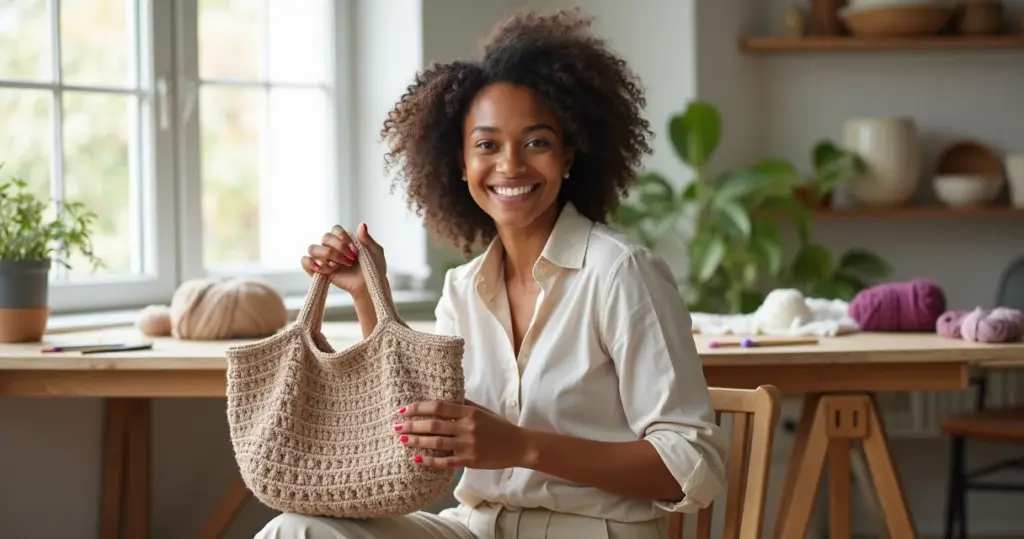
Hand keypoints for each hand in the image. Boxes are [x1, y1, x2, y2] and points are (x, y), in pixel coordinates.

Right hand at [301, 223, 386, 295]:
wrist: (369, 286)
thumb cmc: (373, 268)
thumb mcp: (375, 251)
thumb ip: (367, 239)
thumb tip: (361, 225)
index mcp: (344, 239)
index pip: (335, 229)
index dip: (342, 237)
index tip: (354, 249)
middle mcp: (332, 247)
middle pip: (325, 238)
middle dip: (338, 248)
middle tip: (351, 260)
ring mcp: (324, 258)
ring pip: (313, 248)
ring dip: (327, 256)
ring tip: (338, 266)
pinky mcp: (318, 271)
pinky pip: (305, 262)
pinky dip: (312, 263)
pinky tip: (328, 269)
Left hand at [395, 399, 527, 469]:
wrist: (519, 446)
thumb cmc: (500, 426)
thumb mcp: (483, 411)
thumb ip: (464, 404)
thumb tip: (445, 396)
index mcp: (469, 412)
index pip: (439, 407)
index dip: (419, 408)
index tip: (404, 409)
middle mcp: (467, 428)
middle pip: (434, 425)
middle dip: (412, 425)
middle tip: (396, 426)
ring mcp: (468, 445)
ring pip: (437, 443)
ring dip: (417, 441)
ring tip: (403, 440)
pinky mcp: (470, 461)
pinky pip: (445, 461)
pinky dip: (430, 461)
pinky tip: (417, 459)